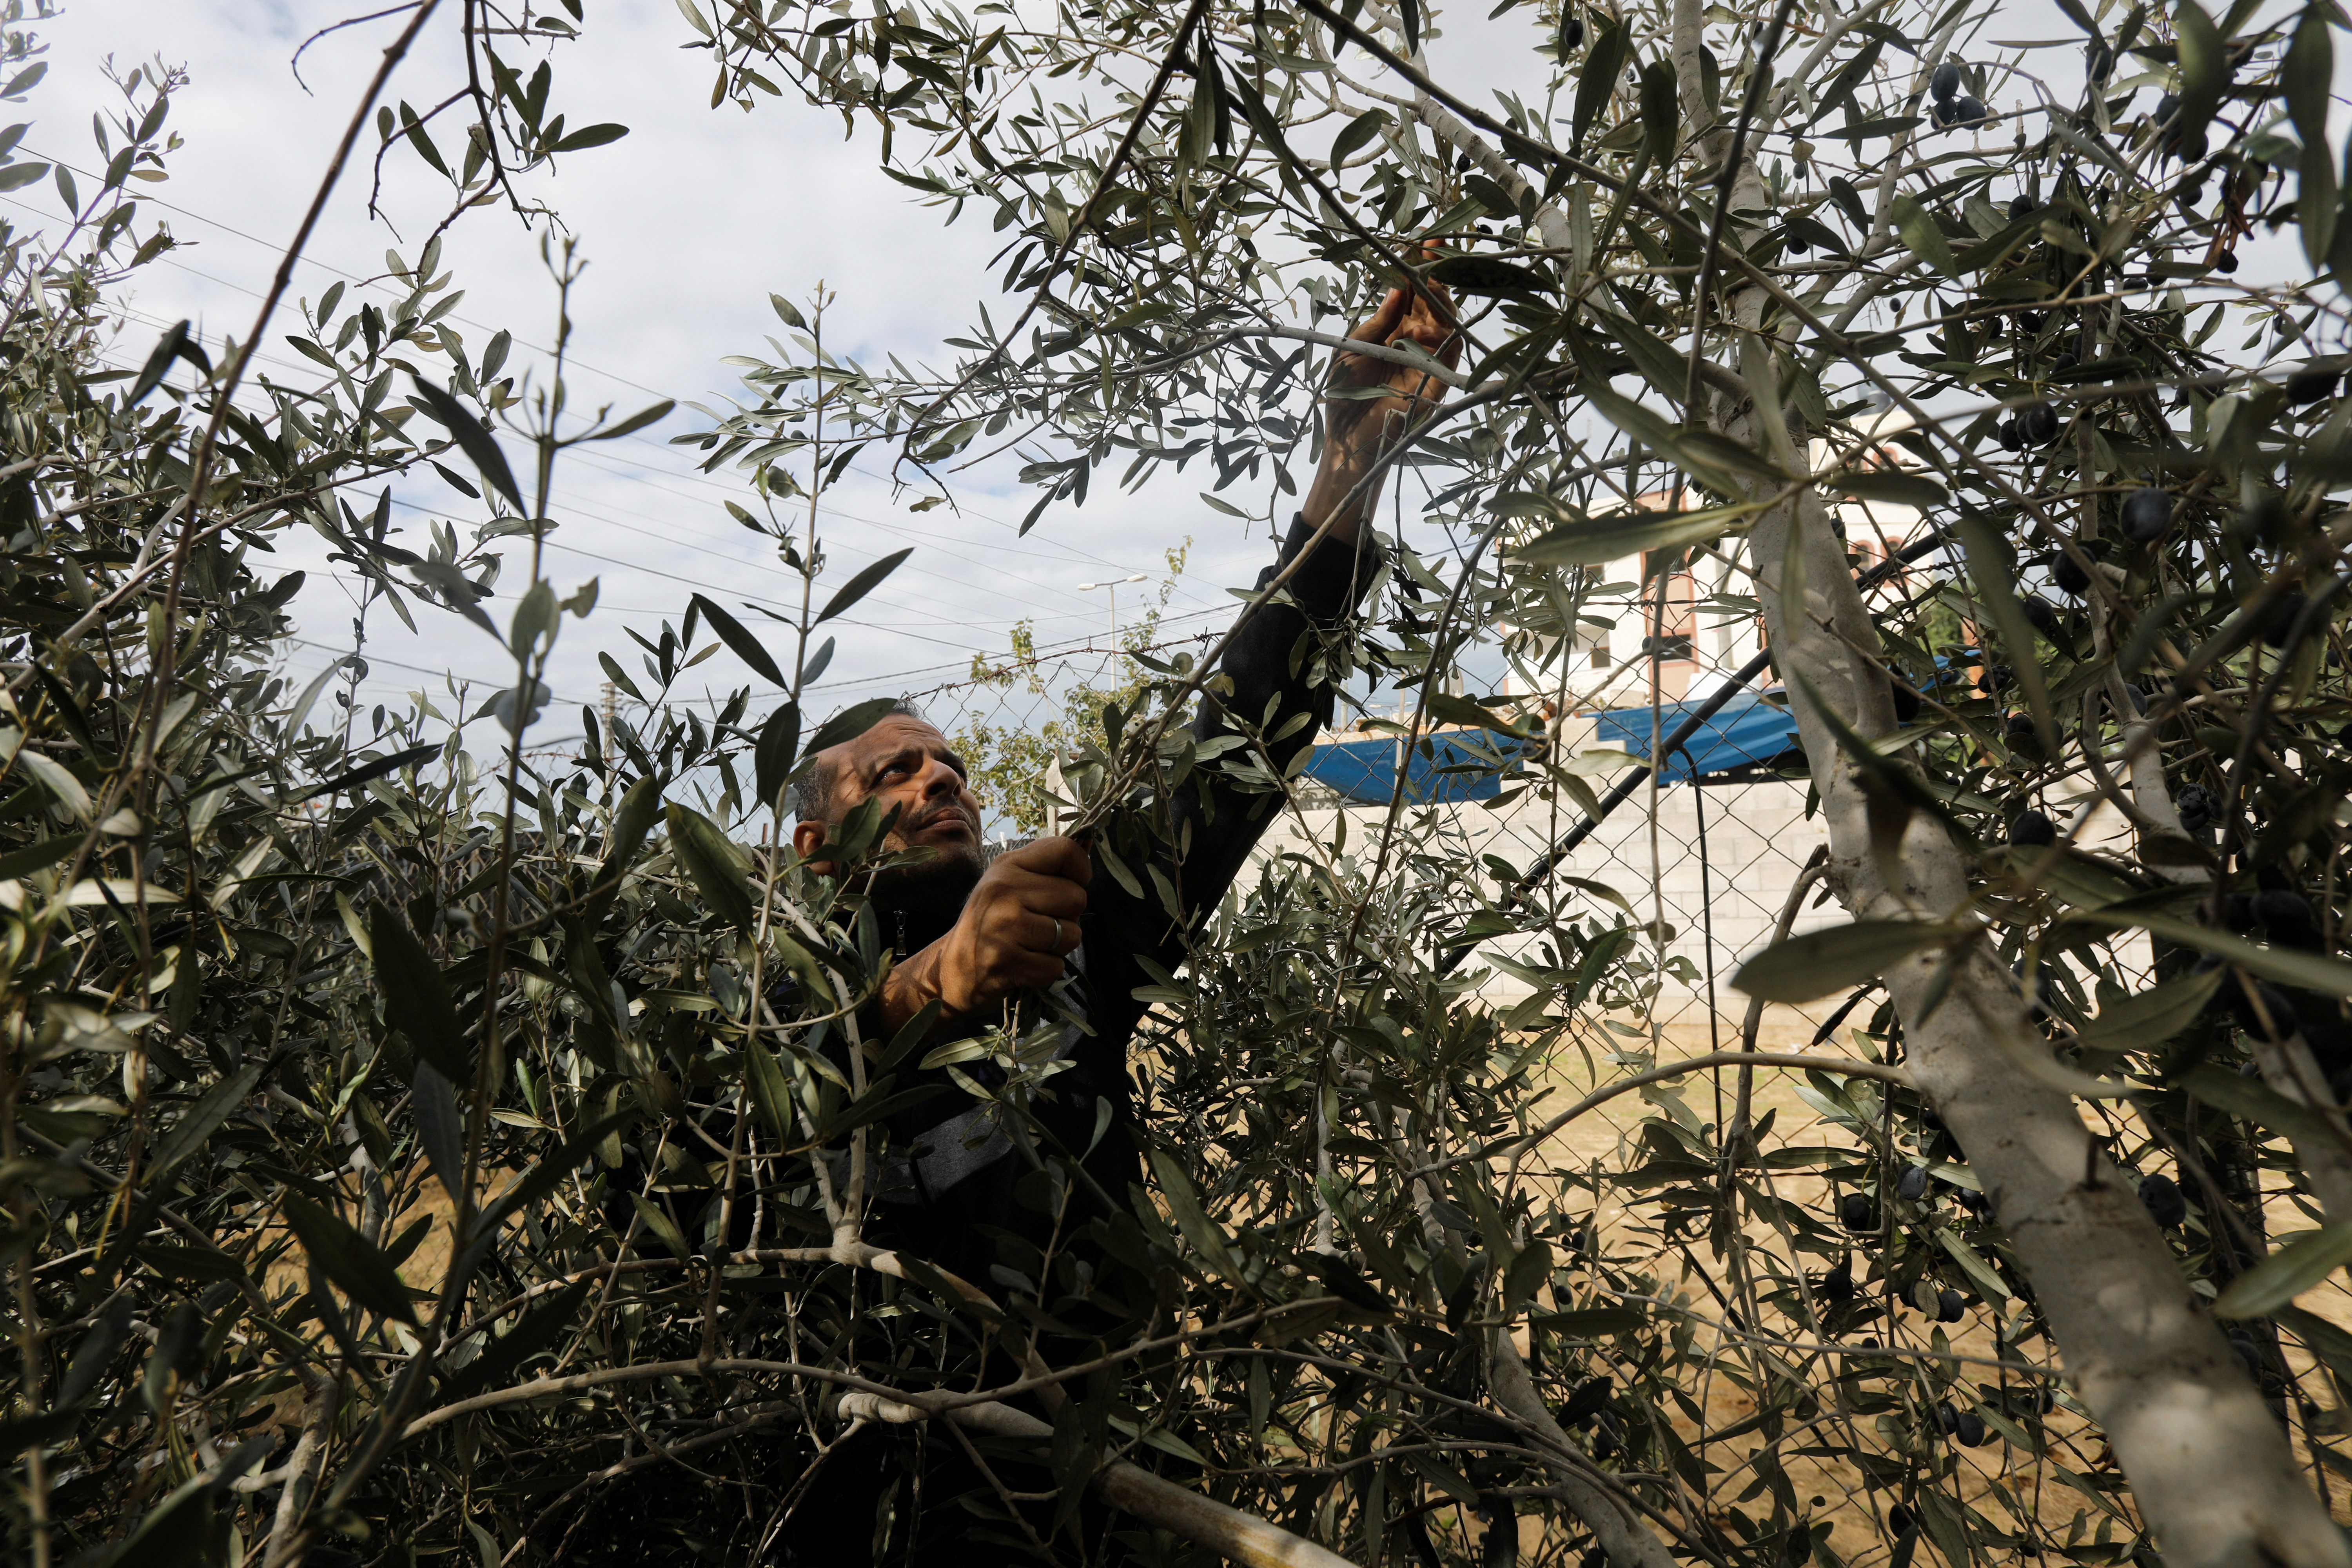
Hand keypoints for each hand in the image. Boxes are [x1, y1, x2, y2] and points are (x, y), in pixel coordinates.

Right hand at [879, 836, 1090, 1030]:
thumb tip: (1089, 840)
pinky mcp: (1006, 962)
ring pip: (1071, 935)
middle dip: (1069, 916)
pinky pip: (1055, 966)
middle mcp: (1003, 891)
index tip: (1072, 883)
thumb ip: (1049, 864)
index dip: (1081, 870)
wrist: (953, 968)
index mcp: (1007, 866)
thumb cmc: (991, 920)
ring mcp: (1003, 927)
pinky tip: (1025, 963)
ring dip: (1060, 946)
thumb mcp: (1011, 882)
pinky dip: (1046, 970)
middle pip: (1077, 897)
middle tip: (1043, 922)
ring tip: (1033, 943)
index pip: (1066, 851)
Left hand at [1304, 269, 1462, 534]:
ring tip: (1431, 283)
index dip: (1419, 268)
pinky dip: (1443, 340)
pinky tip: (1427, 328)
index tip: (1425, 242)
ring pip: (1447, 325)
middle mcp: (1414, 342)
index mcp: (1393, 330)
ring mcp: (1428, 361)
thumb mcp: (1351, 349)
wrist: (1343, 440)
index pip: (1412, 294)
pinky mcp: (1437, 384)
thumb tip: (1396, 291)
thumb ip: (1376, 323)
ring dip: (1441, 302)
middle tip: (1435, 250)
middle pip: (1434, 303)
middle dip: (1436, 274)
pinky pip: (1450, 356)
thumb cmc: (1341, 396)